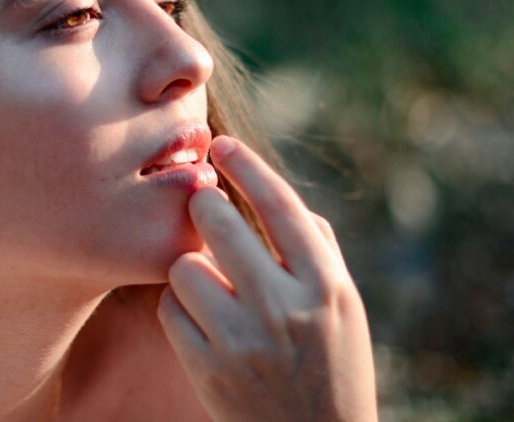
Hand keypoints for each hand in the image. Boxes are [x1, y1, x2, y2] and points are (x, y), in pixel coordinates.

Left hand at [157, 136, 377, 421]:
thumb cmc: (332, 363)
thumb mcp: (344, 305)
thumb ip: (315, 246)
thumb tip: (268, 188)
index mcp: (326, 286)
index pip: (279, 205)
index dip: (247, 165)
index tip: (223, 144)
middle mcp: (285, 310)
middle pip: (215, 220)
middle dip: (202, 205)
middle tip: (203, 207)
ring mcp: (242, 342)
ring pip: (182, 265)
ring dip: (190, 268)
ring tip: (211, 285)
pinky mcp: (207, 369)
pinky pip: (168, 309)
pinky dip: (179, 309)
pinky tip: (202, 323)